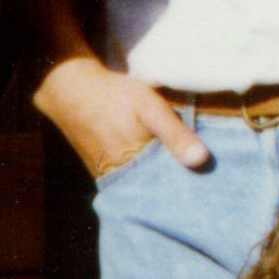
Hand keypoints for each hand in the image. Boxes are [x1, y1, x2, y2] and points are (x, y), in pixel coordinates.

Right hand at [33, 53, 205, 183]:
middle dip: (175, 182)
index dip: (189, 180)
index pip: (170, 185)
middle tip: (198, 176)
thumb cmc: (113, 96)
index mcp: (136, 167)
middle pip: (156, 188)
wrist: (71, 90)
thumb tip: (202, 161)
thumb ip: (175, 135)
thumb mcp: (151, 108)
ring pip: (143, 184)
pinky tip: (154, 162)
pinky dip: (143, 173)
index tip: (207, 178)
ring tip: (181, 170)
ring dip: (159, 178)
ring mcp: (110, 175)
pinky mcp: (103, 169)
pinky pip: (129, 177)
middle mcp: (121, 178)